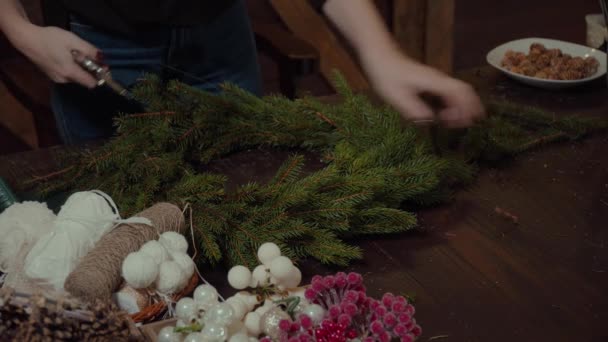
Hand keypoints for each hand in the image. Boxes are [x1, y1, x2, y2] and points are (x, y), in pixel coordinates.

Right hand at [12, 24, 100, 87]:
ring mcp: (56, 79)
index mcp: (70, 73)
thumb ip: (89, 51)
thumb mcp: (73, 41)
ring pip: (75, 77)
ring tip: (74, 54)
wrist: (26, 40)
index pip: (91, 84)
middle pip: (84, 80)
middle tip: (88, 56)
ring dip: (79, 68)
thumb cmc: (50, 39)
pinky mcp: (51, 75)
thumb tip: (103, 59)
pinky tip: (65, 56)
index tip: (102, 67)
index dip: (99, 76)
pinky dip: (70, 68)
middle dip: (89, 70)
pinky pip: (67, 75)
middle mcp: (64, 80)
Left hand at [361, 50, 484, 127]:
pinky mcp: (429, 80)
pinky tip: (445, 113)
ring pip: (458, 90)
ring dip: (462, 105)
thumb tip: (431, 120)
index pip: (460, 93)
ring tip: (458, 122)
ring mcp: (435, 79)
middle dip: (470, 107)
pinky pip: (448, 91)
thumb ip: (414, 109)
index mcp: (434, 82)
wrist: (380, 55)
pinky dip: (452, 102)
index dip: (466, 108)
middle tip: (469, 123)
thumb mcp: (397, 96)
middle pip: (465, 91)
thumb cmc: (386, 74)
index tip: (458, 122)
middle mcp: (439, 79)